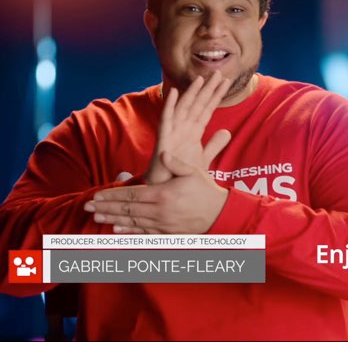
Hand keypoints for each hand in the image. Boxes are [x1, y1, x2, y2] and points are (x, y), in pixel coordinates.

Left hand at [86, 153, 227, 233]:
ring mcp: (162, 224)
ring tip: (97, 217)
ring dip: (112, 219)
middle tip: (87, 207)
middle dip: (105, 208)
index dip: (112, 195)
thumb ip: (176, 163)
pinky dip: (128, 231)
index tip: (96, 196)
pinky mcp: (167, 233)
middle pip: (127, 209)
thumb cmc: (206, 191)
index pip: (131, 195)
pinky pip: (143, 233)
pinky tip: (116, 229)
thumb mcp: (194, 172)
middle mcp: (160, 211)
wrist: (220, 214)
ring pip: (132, 222)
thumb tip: (162, 154)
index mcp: (164, 194)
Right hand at [146, 71, 231, 183]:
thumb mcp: (204, 158)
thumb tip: (227, 132)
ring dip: (192, 93)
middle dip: (209, 89)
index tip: (227, 82)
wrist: (166, 190)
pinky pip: (166, 121)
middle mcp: (183, 128)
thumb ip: (214, 145)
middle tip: (220, 73)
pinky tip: (174, 92)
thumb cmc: (180, 173)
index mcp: (193, 131)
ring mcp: (173, 133)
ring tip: (201, 78)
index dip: (216, 96)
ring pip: (184, 109)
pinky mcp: (163, 141)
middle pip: (198, 105)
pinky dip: (170, 106)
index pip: (207, 109)